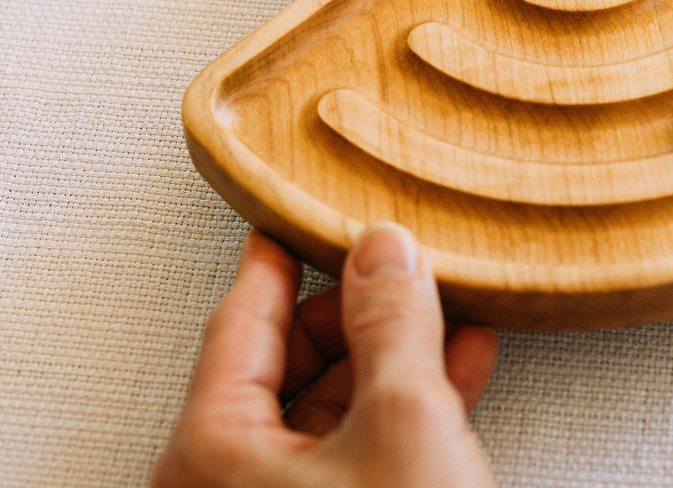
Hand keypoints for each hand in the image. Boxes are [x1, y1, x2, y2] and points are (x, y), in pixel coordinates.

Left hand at [152, 224, 498, 487]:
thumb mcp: (405, 423)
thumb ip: (392, 323)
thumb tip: (385, 249)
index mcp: (210, 450)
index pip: (241, 319)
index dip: (281, 256)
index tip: (298, 211)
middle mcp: (226, 485)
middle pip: (286, 361)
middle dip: (357, 310)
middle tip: (402, 263)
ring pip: (332, 408)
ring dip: (394, 356)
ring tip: (450, 308)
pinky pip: (358, 451)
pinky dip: (406, 406)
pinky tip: (462, 365)